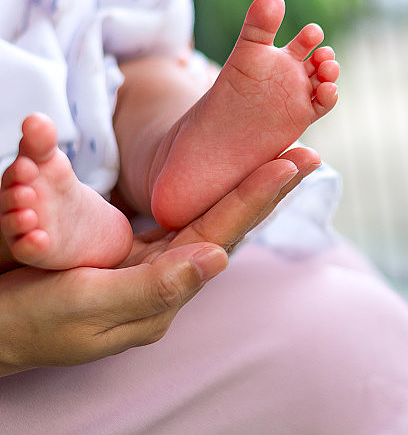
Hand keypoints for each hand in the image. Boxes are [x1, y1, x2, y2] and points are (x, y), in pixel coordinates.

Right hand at [0, 147, 320, 376]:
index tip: (293, 161)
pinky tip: (236, 184)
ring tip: (285, 162)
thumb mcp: (88, 306)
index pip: (220, 236)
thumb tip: (219, 258)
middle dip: (268, 188)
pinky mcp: (133, 254)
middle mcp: (167, 278)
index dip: (256, 196)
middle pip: (227, 224)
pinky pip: (185, 220)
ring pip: (211, 219)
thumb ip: (153, 286)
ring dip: (248, 189)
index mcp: (162, 293)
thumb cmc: (31, 320)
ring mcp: (152, 265)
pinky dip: (216, 197)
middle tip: (308, 155)